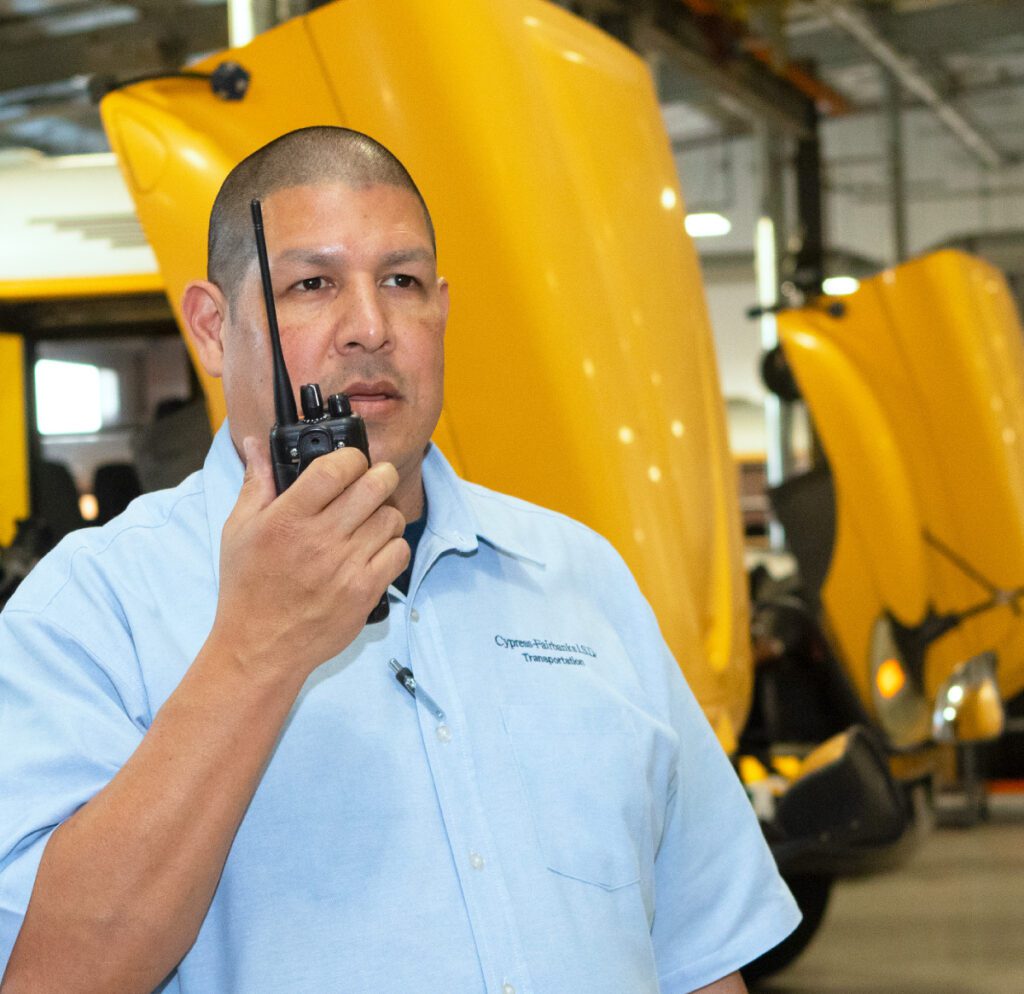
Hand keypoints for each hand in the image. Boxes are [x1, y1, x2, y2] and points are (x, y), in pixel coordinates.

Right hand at [210, 437, 408, 688]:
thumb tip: (258, 445)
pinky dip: (393, 546)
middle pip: (374, 486)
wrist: (260, 648)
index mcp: (287, 519)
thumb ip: (256, 483)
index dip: (350, 457)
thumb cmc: (248, 588)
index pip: (334, 469)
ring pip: (391, 518)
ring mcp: (346, 567)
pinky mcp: (365, 591)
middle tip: (374, 480)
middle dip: (380, 475)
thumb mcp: (239, 530)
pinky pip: (399, 552)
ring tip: (370, 521)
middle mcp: (320, 540)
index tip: (350, 461)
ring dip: (384, 513)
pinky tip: (375, 550)